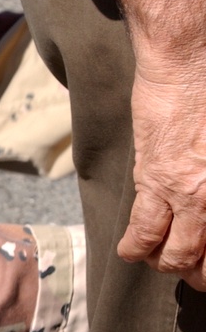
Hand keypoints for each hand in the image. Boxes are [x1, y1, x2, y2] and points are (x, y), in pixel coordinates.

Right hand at [80, 0, 205, 290]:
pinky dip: (135, 248)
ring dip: (168, 264)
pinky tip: (133, 251)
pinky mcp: (153, 181)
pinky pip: (141, 232)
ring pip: (173, 256)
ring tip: (165, 260)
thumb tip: (205, 185)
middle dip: (199, 274)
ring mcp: (187, 194)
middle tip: (195, 271)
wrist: (192, 58)